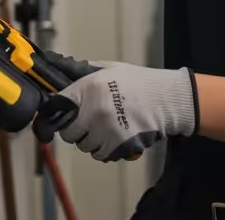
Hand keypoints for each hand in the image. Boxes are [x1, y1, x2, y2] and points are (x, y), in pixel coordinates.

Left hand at [32, 60, 196, 162]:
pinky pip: (100, 155)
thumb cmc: (139, 82)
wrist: (166, 99)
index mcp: (88, 88)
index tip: (58, 117)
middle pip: (69, 132)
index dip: (57, 113)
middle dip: (76, 129)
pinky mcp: (118, 146)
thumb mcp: (108, 69)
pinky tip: (115, 136)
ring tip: (107, 127)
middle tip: (90, 121)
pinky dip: (105, 149)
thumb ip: (82, 72)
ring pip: (84, 146)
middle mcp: (94, 110)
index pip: (58, 107)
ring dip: (91, 140)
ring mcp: (106, 130)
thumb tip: (58, 70)